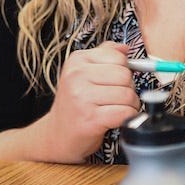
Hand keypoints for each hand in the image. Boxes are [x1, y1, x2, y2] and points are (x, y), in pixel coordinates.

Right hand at [38, 41, 139, 160]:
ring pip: (128, 95)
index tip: (113, 82)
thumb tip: (124, 48)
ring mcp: (82, 97)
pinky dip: (127, 118)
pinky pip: (125, 113)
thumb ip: (104, 56)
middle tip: (115, 99)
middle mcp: (77, 76)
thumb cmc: (73, 106)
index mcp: (77, 61)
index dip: (123, 71)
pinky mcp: (90, 118)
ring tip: (114, 109)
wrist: (55, 136)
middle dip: (128, 89)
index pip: (118, 57)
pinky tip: (115, 120)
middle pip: (125, 75)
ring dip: (129, 106)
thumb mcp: (83, 74)